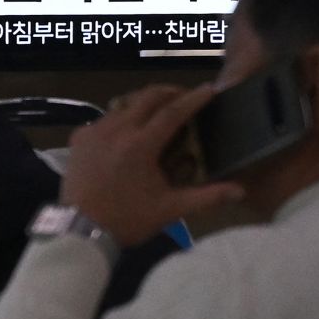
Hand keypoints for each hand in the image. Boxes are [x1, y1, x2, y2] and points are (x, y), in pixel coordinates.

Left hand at [61, 85, 243, 247]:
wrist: (79, 230)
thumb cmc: (128, 219)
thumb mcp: (169, 209)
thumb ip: (206, 197)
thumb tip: (239, 191)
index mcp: (141, 144)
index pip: (172, 112)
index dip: (193, 99)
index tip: (209, 89)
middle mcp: (117, 128)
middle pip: (147, 97)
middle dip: (169, 92)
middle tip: (184, 96)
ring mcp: (95, 130)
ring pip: (124, 104)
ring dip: (144, 103)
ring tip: (158, 111)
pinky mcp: (80, 137)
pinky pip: (104, 118)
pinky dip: (120, 118)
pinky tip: (126, 131)